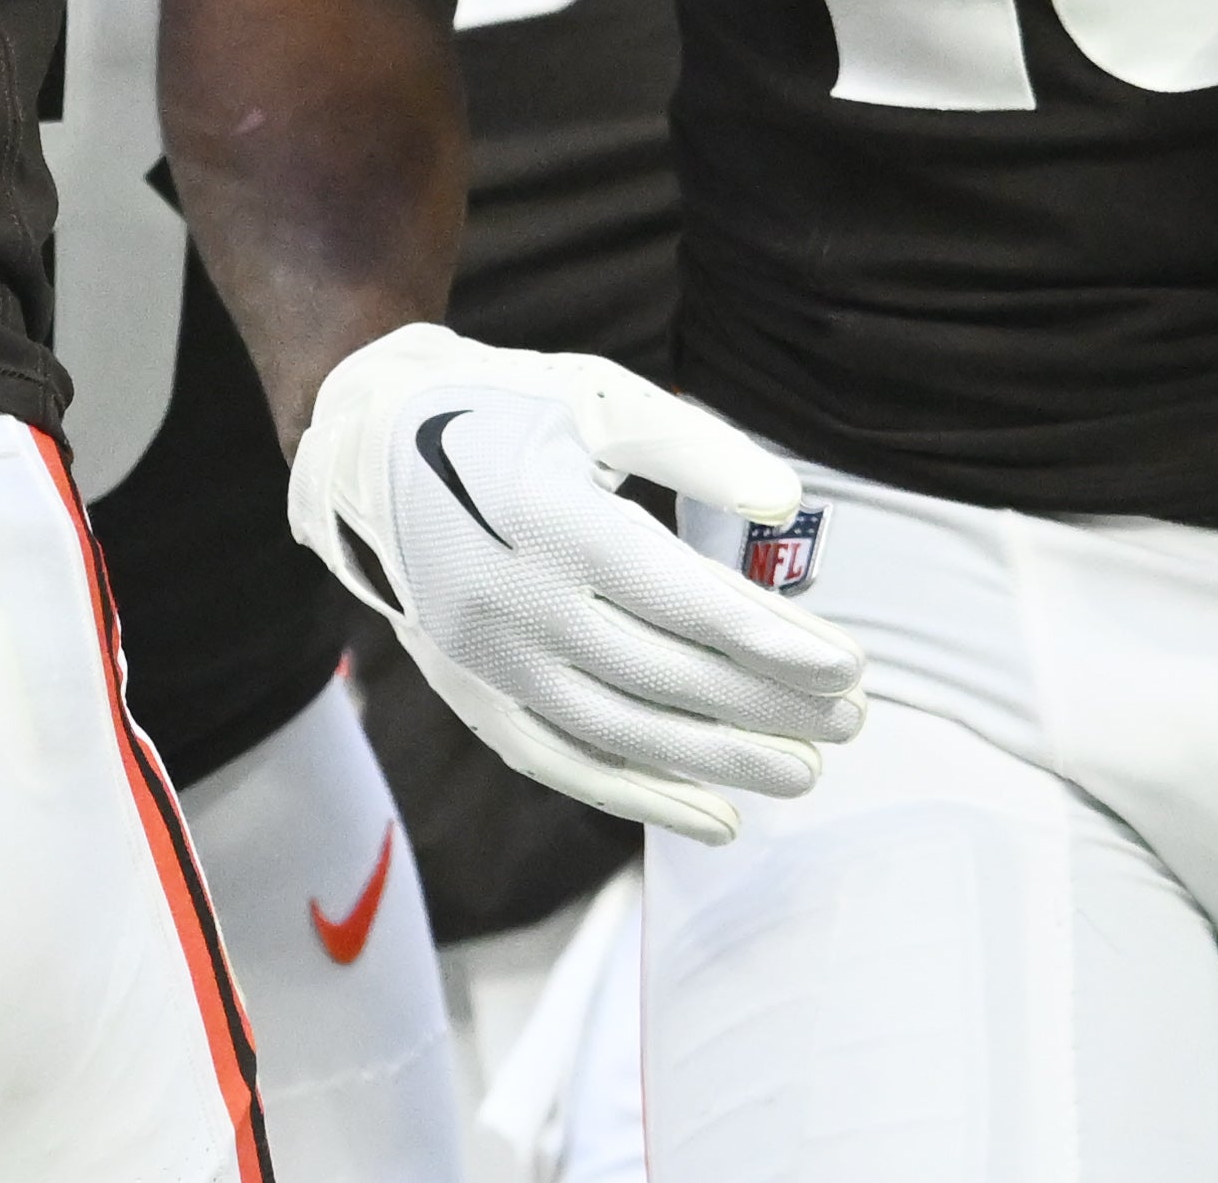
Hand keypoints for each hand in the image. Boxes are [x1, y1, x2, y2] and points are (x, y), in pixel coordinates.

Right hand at [284, 321, 864, 843]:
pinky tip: (718, 820)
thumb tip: (785, 504)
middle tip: (850, 720)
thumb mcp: (597, 398)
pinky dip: (642, 798)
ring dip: (719, 761)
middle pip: (663, 675)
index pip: (683, 601)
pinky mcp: (473, 692)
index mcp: (549, 518)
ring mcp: (488, 658)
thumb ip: (694, 448)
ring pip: (620, 732)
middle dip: (767, 705)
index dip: (772, 642)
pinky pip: (563, 763)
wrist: (367, 446)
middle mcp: (513, 600)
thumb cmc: (504, 407)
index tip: (849, 666)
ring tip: (804, 772)